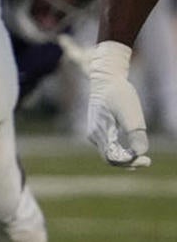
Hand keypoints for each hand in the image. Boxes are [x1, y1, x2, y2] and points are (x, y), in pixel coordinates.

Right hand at [88, 41, 150, 168]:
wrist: (106, 78)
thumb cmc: (119, 93)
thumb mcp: (130, 112)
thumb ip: (135, 133)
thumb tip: (139, 153)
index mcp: (100, 133)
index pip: (113, 159)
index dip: (130, 163)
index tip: (147, 159)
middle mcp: (94, 135)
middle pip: (110, 159)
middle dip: (129, 162)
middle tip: (147, 160)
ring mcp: (94, 133)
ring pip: (109, 154)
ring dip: (125, 158)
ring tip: (143, 156)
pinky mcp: (98, 129)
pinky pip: (108, 146)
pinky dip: (121, 150)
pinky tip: (132, 146)